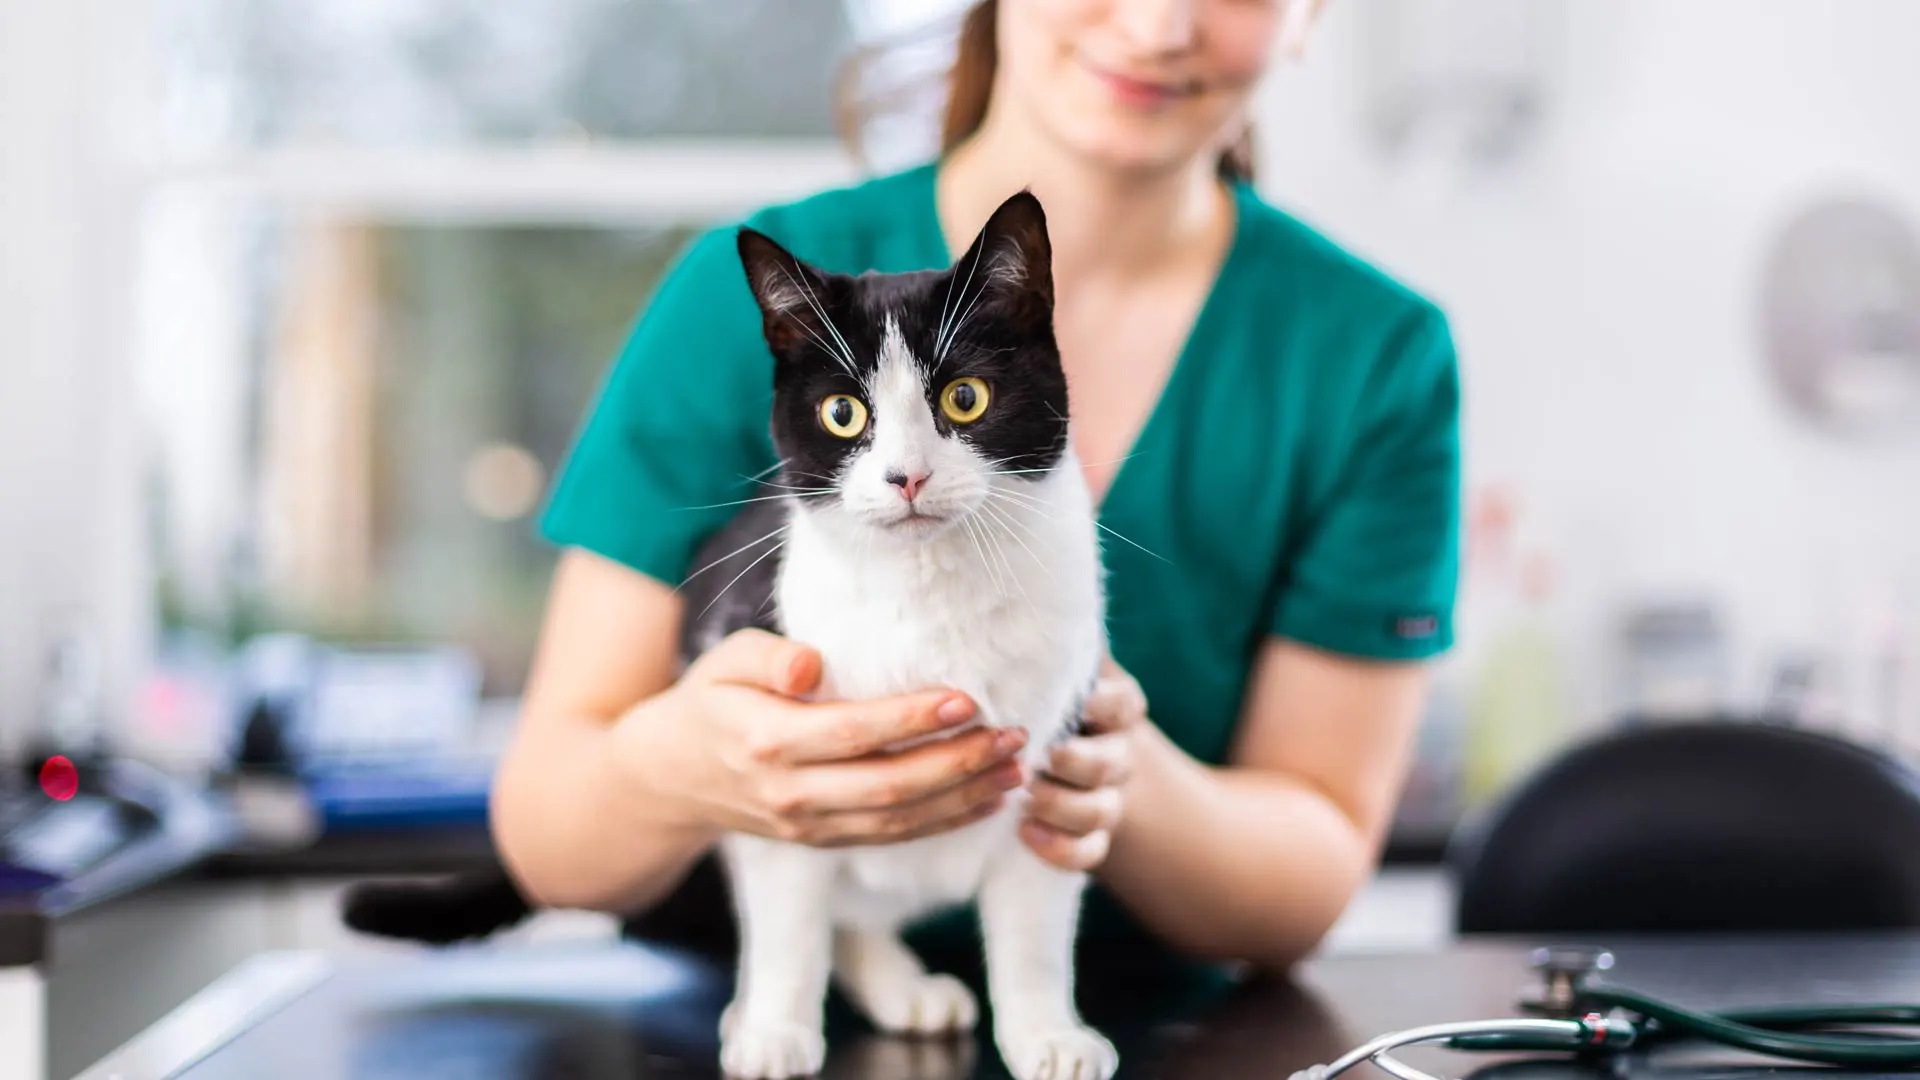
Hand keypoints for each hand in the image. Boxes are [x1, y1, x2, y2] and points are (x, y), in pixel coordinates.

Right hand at [620, 629, 1028, 846]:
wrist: (671, 776)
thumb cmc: (711, 700)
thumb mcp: (724, 662)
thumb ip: (768, 657)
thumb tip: (810, 663)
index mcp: (765, 741)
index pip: (853, 733)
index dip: (912, 719)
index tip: (967, 697)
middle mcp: (790, 794)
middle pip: (888, 787)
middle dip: (958, 763)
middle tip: (1013, 736)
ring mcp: (808, 827)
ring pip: (899, 822)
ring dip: (964, 798)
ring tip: (1016, 769)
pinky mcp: (823, 843)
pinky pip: (892, 838)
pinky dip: (944, 822)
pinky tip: (988, 800)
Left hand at [1020, 660, 1144, 871]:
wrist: (1064, 753)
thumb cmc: (1042, 697)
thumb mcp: (1052, 668)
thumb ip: (1042, 651)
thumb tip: (1000, 617)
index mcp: (1117, 706)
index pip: (1121, 704)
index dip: (1095, 705)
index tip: (1066, 702)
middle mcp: (1119, 752)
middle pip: (1109, 763)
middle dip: (1071, 762)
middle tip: (1034, 756)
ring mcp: (1109, 798)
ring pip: (1100, 811)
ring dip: (1060, 806)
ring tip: (1023, 798)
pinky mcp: (1092, 836)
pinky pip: (1089, 852)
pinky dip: (1059, 849)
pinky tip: (1025, 834)